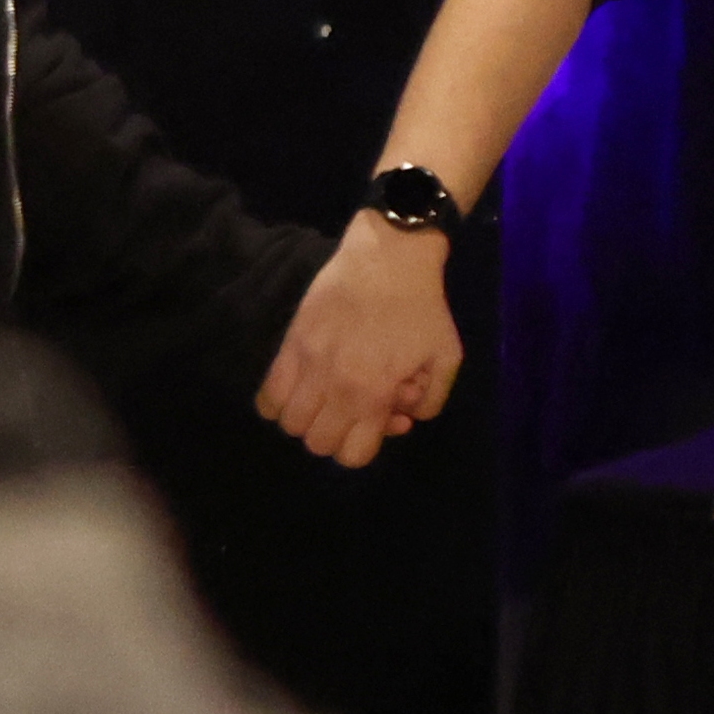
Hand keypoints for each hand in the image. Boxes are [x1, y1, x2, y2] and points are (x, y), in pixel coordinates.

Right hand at [256, 213, 463, 466]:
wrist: (389, 257)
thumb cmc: (422, 307)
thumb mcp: (447, 357)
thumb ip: (431, 400)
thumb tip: (403, 419)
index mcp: (374, 394)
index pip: (352, 456)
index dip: (363, 447)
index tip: (373, 422)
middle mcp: (336, 387)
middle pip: (317, 444)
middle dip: (334, 435)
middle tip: (349, 409)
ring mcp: (308, 366)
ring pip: (290, 424)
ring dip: (306, 420)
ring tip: (322, 399)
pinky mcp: (290, 344)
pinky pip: (267, 396)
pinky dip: (277, 404)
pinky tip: (297, 390)